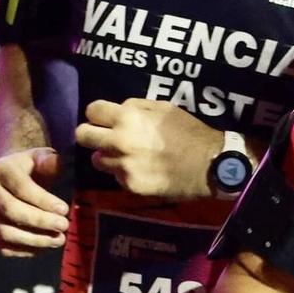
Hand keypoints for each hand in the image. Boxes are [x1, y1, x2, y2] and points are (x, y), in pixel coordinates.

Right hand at [0, 147, 69, 255]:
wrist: (12, 177)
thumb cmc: (32, 167)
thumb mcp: (42, 157)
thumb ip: (49, 160)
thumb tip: (56, 163)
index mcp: (1, 169)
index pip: (20, 187)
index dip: (43, 200)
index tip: (64, 209)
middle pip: (10, 210)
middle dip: (39, 221)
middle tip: (63, 225)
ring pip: (5, 232)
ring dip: (34, 240)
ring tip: (58, 239)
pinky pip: (3, 247)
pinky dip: (25, 250)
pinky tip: (44, 246)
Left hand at [76, 98, 221, 200]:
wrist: (211, 165)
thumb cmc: (188, 132)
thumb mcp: (162, 107)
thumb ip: (133, 107)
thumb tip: (115, 111)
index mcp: (126, 118)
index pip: (91, 111)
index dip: (98, 114)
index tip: (105, 118)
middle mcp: (119, 142)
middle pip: (82, 136)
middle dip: (91, 134)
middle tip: (105, 137)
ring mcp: (123, 165)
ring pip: (96, 159)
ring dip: (107, 156)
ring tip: (125, 155)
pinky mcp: (131, 185)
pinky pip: (115, 176)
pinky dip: (123, 172)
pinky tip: (140, 169)